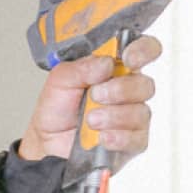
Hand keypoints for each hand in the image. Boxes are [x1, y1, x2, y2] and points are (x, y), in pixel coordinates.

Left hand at [17, 34, 162, 162]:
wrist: (48, 141)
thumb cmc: (57, 108)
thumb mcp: (61, 79)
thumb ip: (81, 67)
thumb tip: (106, 63)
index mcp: (115, 68)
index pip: (144, 51)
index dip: (143, 50)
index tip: (128, 59)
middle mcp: (128, 91)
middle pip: (145, 85)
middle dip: (120, 90)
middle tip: (95, 95)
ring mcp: (132, 117)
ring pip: (140, 112)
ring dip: (113, 116)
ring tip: (90, 120)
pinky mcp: (132, 142)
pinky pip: (137, 138)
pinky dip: (118, 137)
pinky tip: (102, 136)